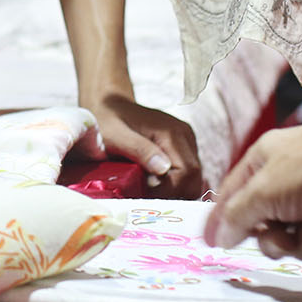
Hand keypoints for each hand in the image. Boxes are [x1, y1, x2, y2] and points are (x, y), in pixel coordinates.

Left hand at [86, 92, 201, 197]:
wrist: (110, 105)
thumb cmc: (107, 121)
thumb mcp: (115, 136)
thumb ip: (139, 150)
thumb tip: (163, 170)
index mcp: (171, 132)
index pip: (187, 172)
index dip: (170, 190)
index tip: (147, 194)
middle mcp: (185, 135)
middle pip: (194, 177)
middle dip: (174, 193)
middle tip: (148, 196)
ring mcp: (186, 141)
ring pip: (193, 178)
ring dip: (174, 190)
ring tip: (149, 189)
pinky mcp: (182, 147)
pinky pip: (186, 173)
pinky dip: (174, 184)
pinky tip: (153, 182)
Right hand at [202, 113, 301, 266]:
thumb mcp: (265, 190)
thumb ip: (236, 217)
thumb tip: (215, 237)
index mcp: (265, 162)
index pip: (232, 195)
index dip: (224, 221)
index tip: (215, 247)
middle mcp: (291, 181)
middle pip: (266, 227)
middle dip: (276, 240)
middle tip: (285, 240)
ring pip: (298, 242)